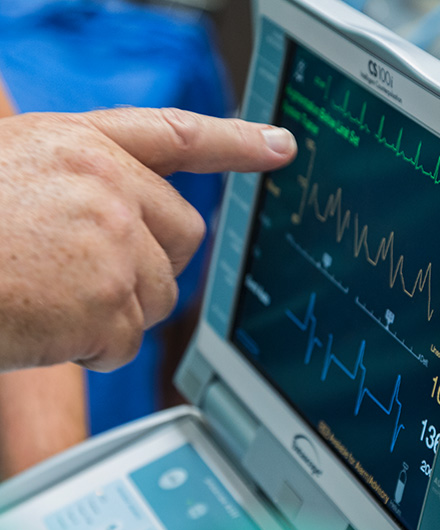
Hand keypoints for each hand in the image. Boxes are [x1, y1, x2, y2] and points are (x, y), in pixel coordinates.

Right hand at [0, 108, 295, 371]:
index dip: (236, 141)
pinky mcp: (107, 299)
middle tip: (102, 280)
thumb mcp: (20, 173)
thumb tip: (133, 221)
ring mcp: (111, 241)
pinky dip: (92, 349)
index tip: (280, 146)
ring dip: (115, 312)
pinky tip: (46, 331)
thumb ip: (86, 186)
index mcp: (82, 146)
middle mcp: (107, 185)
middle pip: (184, 238)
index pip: (178, 136)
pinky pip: (125, 341)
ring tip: (53, 303)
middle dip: (156, 266)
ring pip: (158, 296)